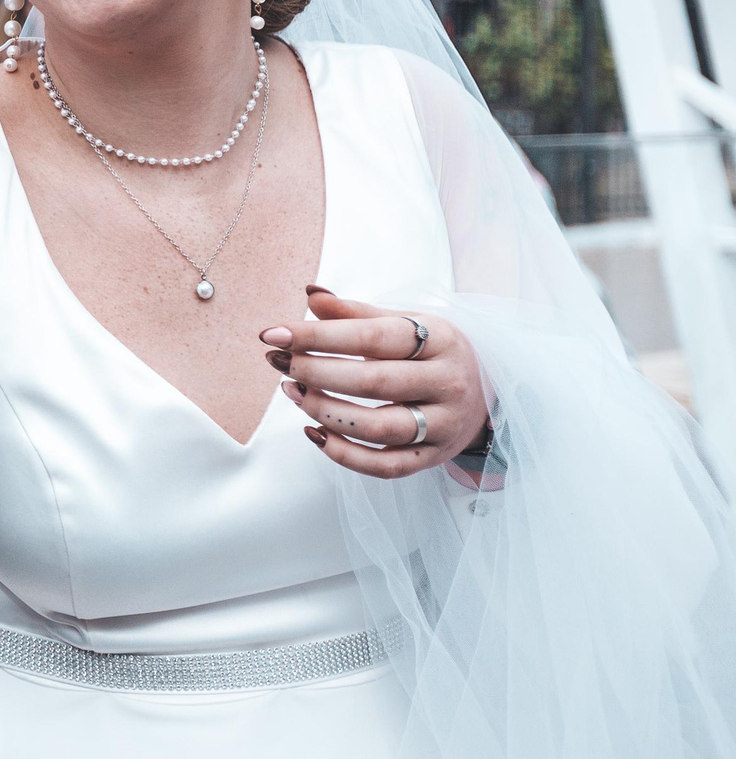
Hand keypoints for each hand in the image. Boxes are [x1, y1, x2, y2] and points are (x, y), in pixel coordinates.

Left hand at [264, 287, 488, 477]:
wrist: (486, 395)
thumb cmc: (430, 353)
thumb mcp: (405, 323)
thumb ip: (356, 312)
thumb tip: (311, 292)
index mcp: (440, 340)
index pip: (372, 337)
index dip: (318, 335)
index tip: (272, 334)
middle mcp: (448, 383)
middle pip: (373, 382)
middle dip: (315, 371)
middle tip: (276, 362)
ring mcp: (444, 425)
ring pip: (379, 428)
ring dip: (325, 411)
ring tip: (291, 391)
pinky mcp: (434, 458)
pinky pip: (386, 466)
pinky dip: (345, 455)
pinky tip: (313, 431)